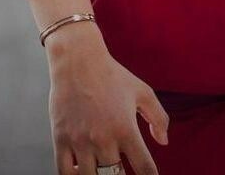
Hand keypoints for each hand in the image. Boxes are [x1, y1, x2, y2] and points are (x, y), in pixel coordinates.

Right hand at [46, 25, 168, 174]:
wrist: (78, 61)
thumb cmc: (111, 75)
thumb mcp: (142, 91)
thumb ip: (158, 117)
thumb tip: (164, 141)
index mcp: (126, 128)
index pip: (143, 167)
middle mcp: (103, 138)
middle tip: (122, 170)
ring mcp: (80, 141)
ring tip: (103, 169)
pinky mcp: (61, 140)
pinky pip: (65, 173)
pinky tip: (83, 171)